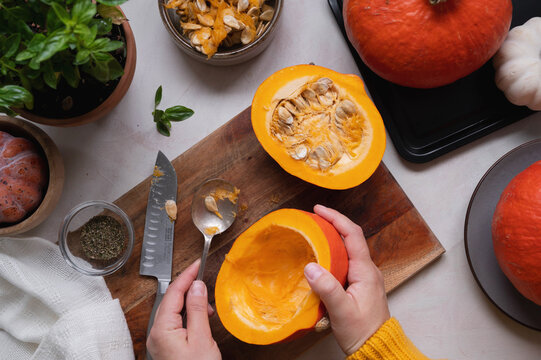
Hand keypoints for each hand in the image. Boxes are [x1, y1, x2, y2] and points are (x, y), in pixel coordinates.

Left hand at [147, 259, 220, 359]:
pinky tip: (201, 320)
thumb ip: (197, 309)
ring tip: (207, 308)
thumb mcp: (202, 338)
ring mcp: (160, 341)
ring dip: (190, 304)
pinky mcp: (167, 347)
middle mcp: (157, 334)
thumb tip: (196, 286)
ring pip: (174, 311)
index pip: (174, 293)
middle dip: (188, 289)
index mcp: (162, 329)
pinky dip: (189, 317)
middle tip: (204, 280)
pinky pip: (176, 323)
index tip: (197, 264)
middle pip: (171, 300)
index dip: (186, 276)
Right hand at [304, 205, 389, 355]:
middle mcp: (368, 270)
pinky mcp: (359, 285)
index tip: (318, 210)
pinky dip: (332, 253)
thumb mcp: (342, 311)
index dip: (336, 218)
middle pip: (350, 237)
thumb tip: (310, 267)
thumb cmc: (363, 332)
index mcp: (366, 271)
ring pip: (348, 249)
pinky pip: (346, 261)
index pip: (352, 234)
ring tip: (313, 233)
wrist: (376, 348)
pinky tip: (320, 257)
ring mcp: (364, 277)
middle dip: (332, 223)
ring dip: (332, 238)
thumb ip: (328, 289)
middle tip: (312, 219)